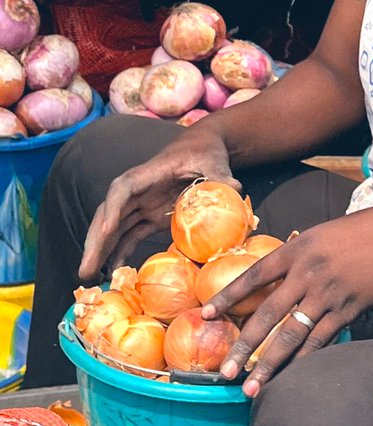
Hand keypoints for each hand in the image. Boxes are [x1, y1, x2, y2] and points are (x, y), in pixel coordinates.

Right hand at [80, 132, 237, 281]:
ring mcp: (141, 204)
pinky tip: (113, 272)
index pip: (123, 189)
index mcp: (149, 173)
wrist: (205, 148)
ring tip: (89, 277)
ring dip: (101, 251)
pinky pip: (129, 235)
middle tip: (85, 269)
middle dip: (95, 241)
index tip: (108, 229)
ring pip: (113, 228)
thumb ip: (220, 176)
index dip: (113, 209)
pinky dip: (120, 252)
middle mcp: (138, 190)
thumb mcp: (214, 161)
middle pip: (109, 214)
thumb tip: (236, 188)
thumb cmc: (206, 151)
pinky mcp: (149, 215)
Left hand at [201, 207, 372, 395]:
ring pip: (292, 336)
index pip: (253, 276)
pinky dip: (303, 361)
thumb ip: (294, 258)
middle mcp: (308, 273)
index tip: (205, 315)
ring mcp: (328, 294)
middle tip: (225, 372)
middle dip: (244, 346)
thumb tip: (270, 281)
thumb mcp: (319, 236)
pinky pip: (321, 340)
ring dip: (269, 365)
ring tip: (251, 388)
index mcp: (297, 250)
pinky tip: (290, 378)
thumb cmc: (357, 234)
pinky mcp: (348, 310)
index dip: (228, 296)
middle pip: (268, 314)